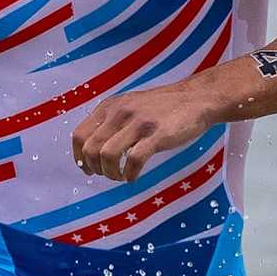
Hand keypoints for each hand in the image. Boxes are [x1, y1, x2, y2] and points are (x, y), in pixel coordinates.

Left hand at [70, 85, 218, 184]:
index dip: (80, 158)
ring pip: (107, 156)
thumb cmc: (163, 107)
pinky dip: (130, 175)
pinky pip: (134, 160)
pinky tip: (133, 177)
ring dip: (111, 174)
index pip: (79, 136)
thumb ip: (111, 122)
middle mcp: (120, 113)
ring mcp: (139, 123)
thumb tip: (92, 149)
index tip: (88, 170)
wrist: (197, 99)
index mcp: (110, 107)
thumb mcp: (130, 106)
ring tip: (121, 177)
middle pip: (91, 149)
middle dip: (95, 169)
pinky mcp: (157, 135)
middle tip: (107, 175)